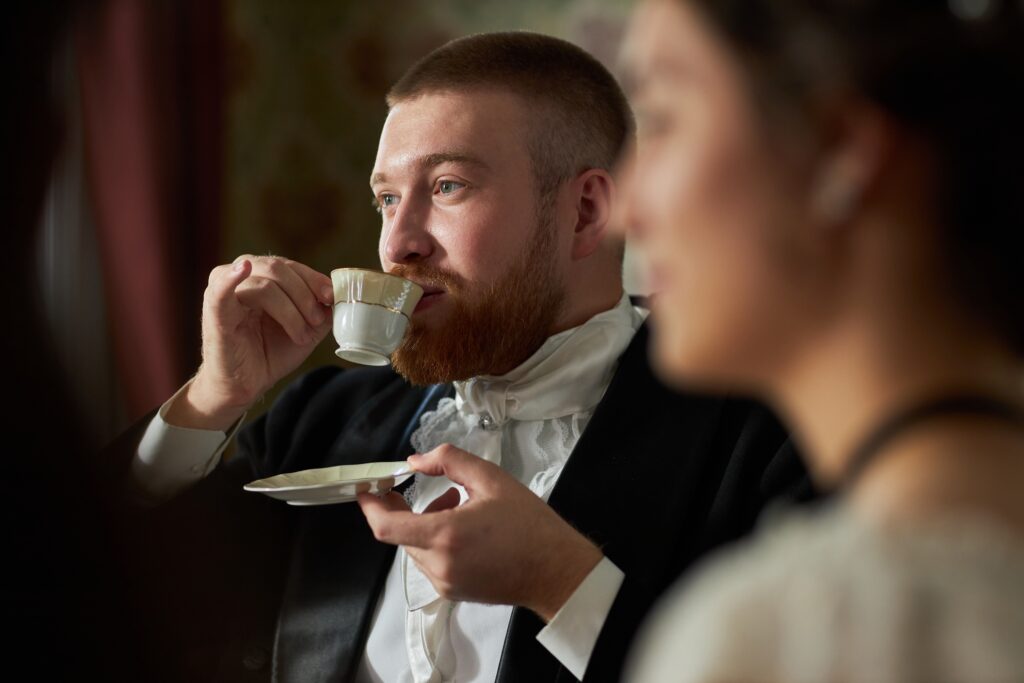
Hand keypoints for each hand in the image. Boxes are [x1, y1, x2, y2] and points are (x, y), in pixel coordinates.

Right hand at [166, 255, 333, 429]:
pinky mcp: (215, 313)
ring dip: (290, 312)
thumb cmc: (270, 353)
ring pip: (264, 286)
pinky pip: (221, 290)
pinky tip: (243, 269)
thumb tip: (337, 294)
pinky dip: (231, 278)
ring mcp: (225, 293)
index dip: (313, 279)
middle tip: (316, 321)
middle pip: (277, 269)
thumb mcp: (306, 329)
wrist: (245, 385)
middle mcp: (240, 277)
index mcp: (260, 276)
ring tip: (300, 335)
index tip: (331, 297)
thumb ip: (321, 309)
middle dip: (304, 296)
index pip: (288, 265)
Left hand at [358, 444, 603, 621]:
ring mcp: (445, 583)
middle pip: (401, 535)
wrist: (557, 571)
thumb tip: (415, 461)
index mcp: (445, 536)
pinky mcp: (454, 593)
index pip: (385, 527)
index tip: (367, 488)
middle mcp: (438, 565)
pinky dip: (438, 543)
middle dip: (410, 510)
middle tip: (446, 491)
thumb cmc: (528, 524)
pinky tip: (468, 531)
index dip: (370, 506)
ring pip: (416, 549)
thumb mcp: (491, 479)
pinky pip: (431, 563)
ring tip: (462, 507)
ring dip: (427, 525)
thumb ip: (449, 462)